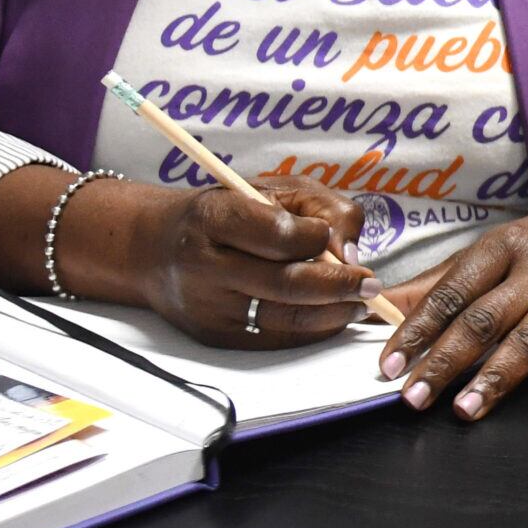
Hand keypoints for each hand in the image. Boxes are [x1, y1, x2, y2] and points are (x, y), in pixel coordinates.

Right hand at [141, 177, 376, 348]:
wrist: (156, 247)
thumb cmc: (227, 212)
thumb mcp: (274, 189)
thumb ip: (323, 207)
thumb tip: (351, 252)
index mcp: (215, 217)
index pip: (279, 234)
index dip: (318, 239)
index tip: (338, 242)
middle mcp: (204, 265)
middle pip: (285, 284)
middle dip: (339, 285)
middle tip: (371, 284)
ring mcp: (207, 306)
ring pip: (284, 317)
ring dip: (334, 313)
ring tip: (360, 302)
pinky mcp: (214, 335)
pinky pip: (274, 338)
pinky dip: (312, 330)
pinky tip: (332, 316)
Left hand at [380, 200, 527, 419]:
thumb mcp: (500, 246)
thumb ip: (444, 279)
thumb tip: (386, 305)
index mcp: (503, 247)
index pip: (452, 291)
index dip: (418, 328)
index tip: (390, 363)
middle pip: (485, 319)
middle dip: (446, 361)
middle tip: (414, 396)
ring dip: (496, 376)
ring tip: (465, 409)